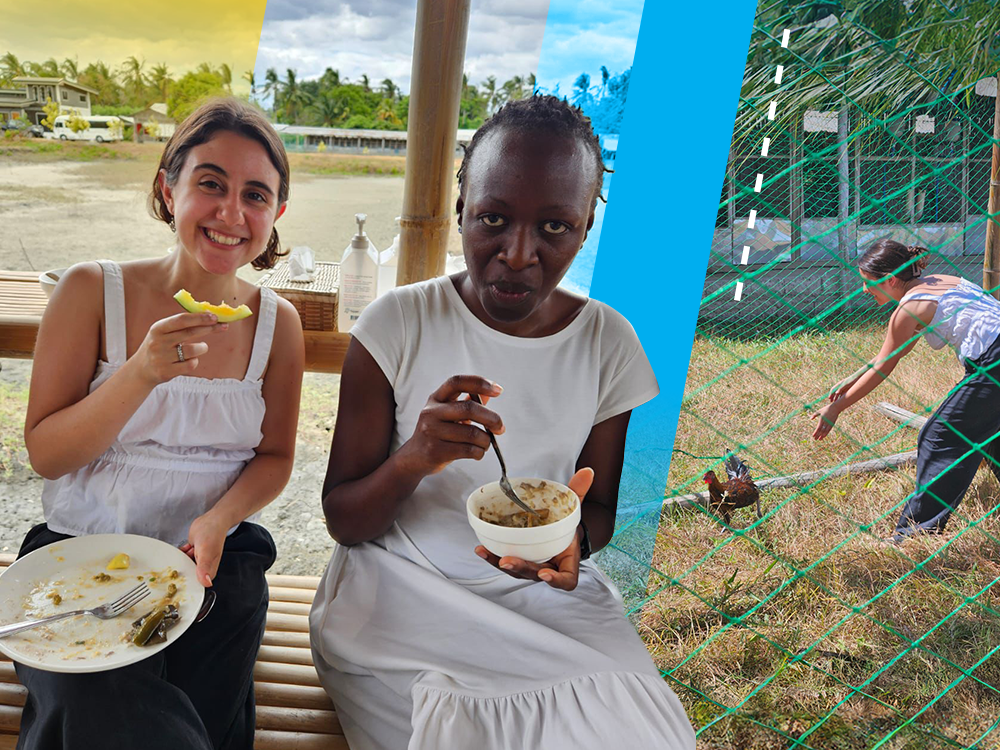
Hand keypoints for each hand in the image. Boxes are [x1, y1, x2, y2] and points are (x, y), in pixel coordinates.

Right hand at [131, 312, 227, 386]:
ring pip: (194, 350)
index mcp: (158, 328)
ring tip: (201, 347)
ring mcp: (161, 358)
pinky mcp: (166, 372)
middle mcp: (158, 342)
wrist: (141, 369)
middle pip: (190, 333)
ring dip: (202, 347)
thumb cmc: (160, 346)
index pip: (181, 320)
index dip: (200, 318)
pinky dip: (194, 361)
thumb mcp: (164, 332)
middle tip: (223, 326)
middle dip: (209, 328)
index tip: (215, 316)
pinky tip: (189, 360)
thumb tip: (211, 317)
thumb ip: (183, 325)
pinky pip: (191, 365)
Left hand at [180, 513, 228, 586]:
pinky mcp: (192, 553)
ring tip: (188, 551)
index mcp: (208, 571)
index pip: (194, 584)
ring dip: (180, 559)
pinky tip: (186, 547)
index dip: (184, 583)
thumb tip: (207, 583)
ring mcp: (196, 560)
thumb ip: (204, 568)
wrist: (212, 520)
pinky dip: (181, 552)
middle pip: (186, 575)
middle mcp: (203, 568)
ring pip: (182, 565)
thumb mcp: (207, 552)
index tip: (176, 581)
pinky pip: (181, 556)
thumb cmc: (213, 534)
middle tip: (182, 561)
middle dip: (180, 569)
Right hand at [395, 375, 503, 476]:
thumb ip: (466, 403)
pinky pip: (468, 450)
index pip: (457, 382)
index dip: (479, 383)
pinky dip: (479, 452)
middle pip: (469, 408)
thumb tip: (489, 393)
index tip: (498, 390)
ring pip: (472, 433)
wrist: (414, 458)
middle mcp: (431, 412)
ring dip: (486, 440)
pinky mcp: (435, 451)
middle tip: (500, 427)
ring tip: (485, 444)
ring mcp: (431, 432)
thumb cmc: (436, 434)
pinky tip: (477, 452)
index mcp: (435, 399)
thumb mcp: (446, 414)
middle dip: (492, 418)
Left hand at [475, 468, 594, 590]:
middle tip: (507, 560)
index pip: (566, 580)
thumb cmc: (566, 525)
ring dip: (499, 563)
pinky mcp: (517, 560)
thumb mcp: (573, 509)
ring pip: (515, 571)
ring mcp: (530, 567)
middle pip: (534, 574)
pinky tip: (481, 548)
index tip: (545, 574)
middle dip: (520, 568)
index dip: (556, 581)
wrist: (559, 531)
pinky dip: (491, 556)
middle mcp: (548, 568)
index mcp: (566, 562)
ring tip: (486, 553)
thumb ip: (578, 492)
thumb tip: (587, 471)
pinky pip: (503, 562)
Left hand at [812, 402, 841, 439]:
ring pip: (825, 431)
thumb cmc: (826, 409)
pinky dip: (826, 433)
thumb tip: (810, 419)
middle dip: (818, 435)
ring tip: (820, 439)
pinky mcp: (832, 423)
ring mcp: (829, 423)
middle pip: (821, 430)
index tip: (813, 436)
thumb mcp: (819, 411)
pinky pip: (829, 429)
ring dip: (822, 436)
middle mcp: (825, 422)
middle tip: (815, 439)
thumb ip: (814, 415)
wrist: (835, 408)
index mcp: (821, 419)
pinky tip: (824, 436)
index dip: (816, 432)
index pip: (818, 428)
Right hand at [828, 379, 857, 402]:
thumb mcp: (846, 384)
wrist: (858, 378)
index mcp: (839, 384)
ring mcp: (844, 388)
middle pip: (835, 392)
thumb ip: (841, 388)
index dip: (831, 393)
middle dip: (832, 397)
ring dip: (836, 398)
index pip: (833, 389)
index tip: (829, 398)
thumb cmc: (851, 380)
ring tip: (835, 402)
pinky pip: (843, 395)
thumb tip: (836, 393)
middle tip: (831, 401)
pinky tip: (841, 401)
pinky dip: (841, 398)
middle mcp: (840, 386)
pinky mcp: (847, 390)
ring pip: (839, 394)